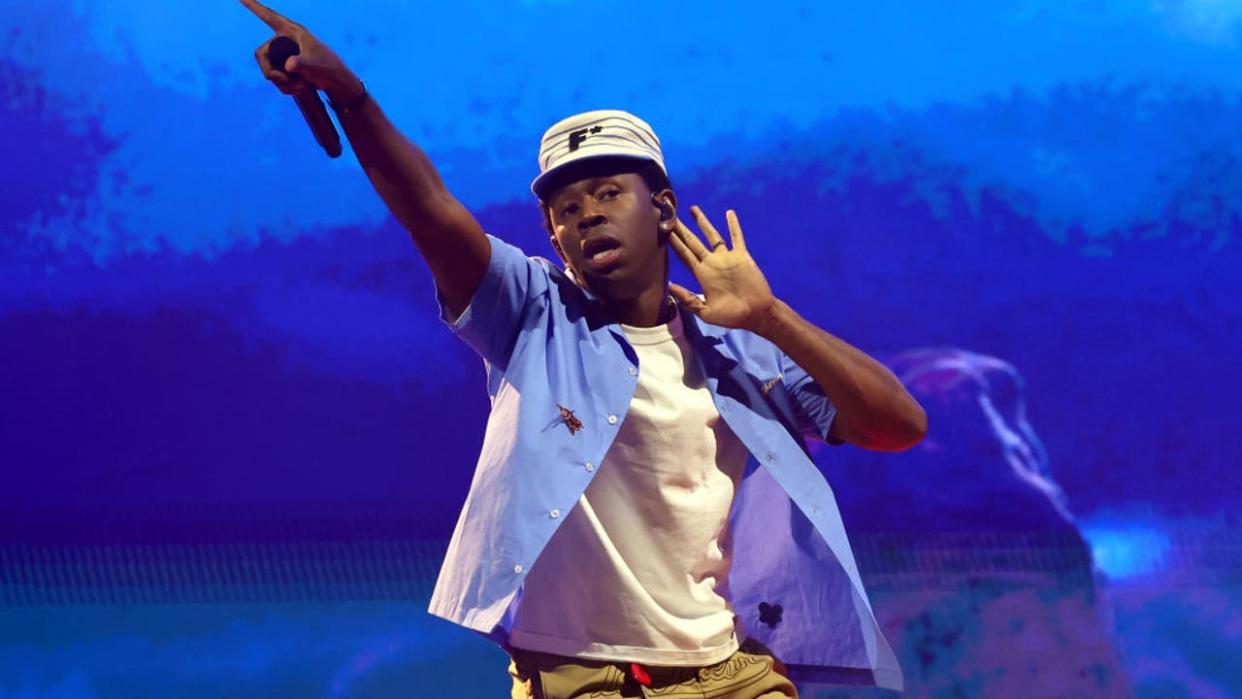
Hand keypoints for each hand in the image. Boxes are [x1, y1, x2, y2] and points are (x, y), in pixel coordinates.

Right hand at [242, 0, 362, 102]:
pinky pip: (275, 78)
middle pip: (262, 55)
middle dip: (271, 72)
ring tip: (301, 86)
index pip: (269, 17)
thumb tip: (289, 66)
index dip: (253, 6)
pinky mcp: (285, 66)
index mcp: (292, 31)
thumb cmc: (329, 69)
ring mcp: (284, 54)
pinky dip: (284, 86)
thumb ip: (302, 64)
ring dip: (281, 83)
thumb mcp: (315, 66)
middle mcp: (285, 40)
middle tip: (285, 82)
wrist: (337, 82)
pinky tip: (299, 88)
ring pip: (267, 69)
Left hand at [668, 206, 778, 332]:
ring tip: (692, 209)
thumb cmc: (732, 316)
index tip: (663, 229)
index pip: (684, 254)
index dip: (673, 242)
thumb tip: (670, 287)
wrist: (757, 314)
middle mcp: (712, 263)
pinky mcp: (742, 256)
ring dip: (703, 222)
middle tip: (670, 214)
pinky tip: (729, 213)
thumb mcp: (706, 312)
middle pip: (693, 241)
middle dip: (681, 229)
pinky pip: (736, 237)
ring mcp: (727, 258)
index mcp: (702, 275)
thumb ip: (689, 300)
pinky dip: (733, 225)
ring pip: (712, 235)